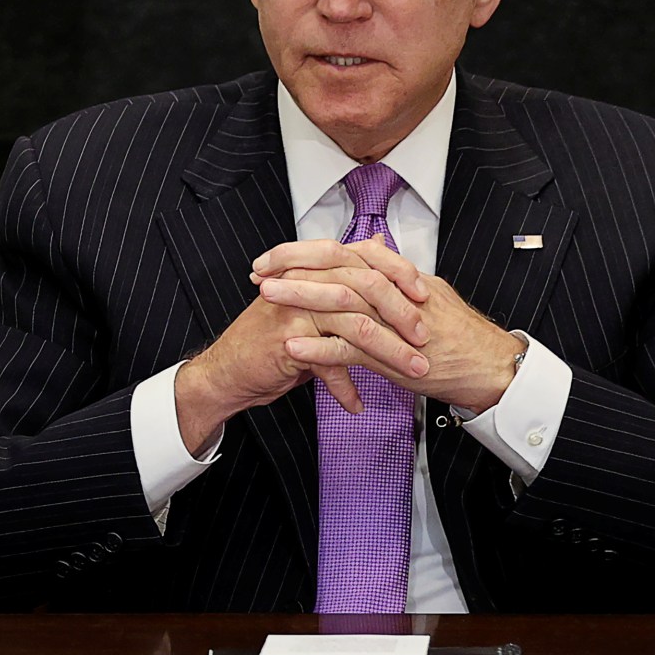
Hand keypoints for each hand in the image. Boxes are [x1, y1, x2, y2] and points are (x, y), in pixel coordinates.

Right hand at [174, 272, 429, 455]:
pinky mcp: (287, 341)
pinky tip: (357, 404)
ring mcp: (296, 309)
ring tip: (413, 371)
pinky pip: (328, 363)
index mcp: (315, 268)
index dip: (398, 273)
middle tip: (426, 338)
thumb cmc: (273, 338)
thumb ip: (345, 280)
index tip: (426, 294)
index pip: (365, 259)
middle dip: (402, 314)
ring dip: (389, 353)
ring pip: (356, 326)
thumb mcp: (313, 302)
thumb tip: (380, 250)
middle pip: (366, 289)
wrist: (228, 370)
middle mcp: (306, 282)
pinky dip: (346, 387)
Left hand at [253, 238, 522, 413]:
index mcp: (402, 275)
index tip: (278, 256)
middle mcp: (397, 291)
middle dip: (295, 265)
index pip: (348, 250)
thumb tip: (373, 244)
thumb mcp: (428, 292)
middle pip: (339, 266)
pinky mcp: (396, 355)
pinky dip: (319, 346)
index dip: (310, 251)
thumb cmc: (460, 336)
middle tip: (261, 269)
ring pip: (341, 300)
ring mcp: (396, 322)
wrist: (490, 366)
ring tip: (268, 295)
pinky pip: (351, 348)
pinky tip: (292, 344)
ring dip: (300, 297)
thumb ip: (396, 270)